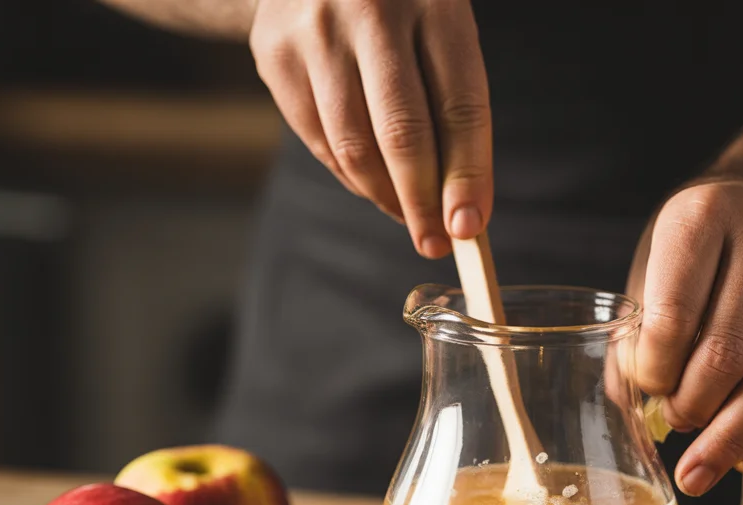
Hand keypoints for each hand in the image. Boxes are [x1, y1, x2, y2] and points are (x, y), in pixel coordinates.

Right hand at [249, 0, 491, 257]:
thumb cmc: (400, 4)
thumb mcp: (441, 28)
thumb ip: (455, 107)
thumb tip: (464, 210)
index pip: (459, 106)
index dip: (467, 176)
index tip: (468, 228)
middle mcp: (371, 9)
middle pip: (402, 133)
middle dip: (421, 203)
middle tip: (434, 243)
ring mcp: (314, 30)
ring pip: (353, 146)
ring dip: (384, 197)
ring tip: (406, 216)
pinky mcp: (274, 53)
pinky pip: (317, 139)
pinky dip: (349, 174)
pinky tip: (370, 182)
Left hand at [628, 179, 742, 495]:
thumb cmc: (698, 251)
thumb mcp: (652, 273)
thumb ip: (638, 346)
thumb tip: (649, 426)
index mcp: (703, 214)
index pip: (674, 318)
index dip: (654, 374)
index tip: (647, 390)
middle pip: (727, 355)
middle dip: (693, 408)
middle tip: (676, 423)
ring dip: (732, 432)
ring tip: (704, 458)